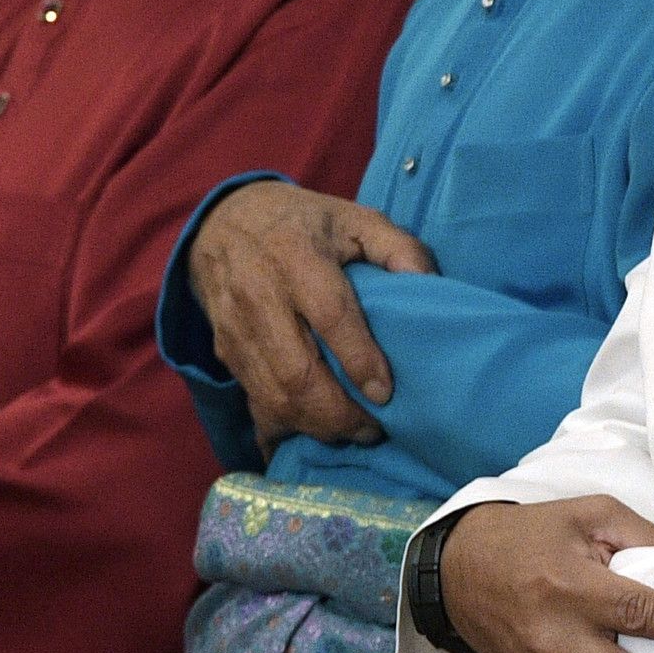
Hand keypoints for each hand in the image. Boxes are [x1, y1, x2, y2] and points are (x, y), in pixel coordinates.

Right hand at [183, 181, 436, 450]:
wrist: (222, 222)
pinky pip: (254, 400)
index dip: (359, 358)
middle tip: (373, 430)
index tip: (385, 393)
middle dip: (337, 413)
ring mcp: (237, 328)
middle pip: (296, 372)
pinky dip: (284, 425)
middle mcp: (260, 295)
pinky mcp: (225, 351)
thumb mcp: (355, 219)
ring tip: (350, 433)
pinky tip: (312, 432)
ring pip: (272, 395)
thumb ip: (398, 248)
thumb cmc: (304, 223)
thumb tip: (431, 287)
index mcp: (297, 255)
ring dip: (314, 426)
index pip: (330, 315)